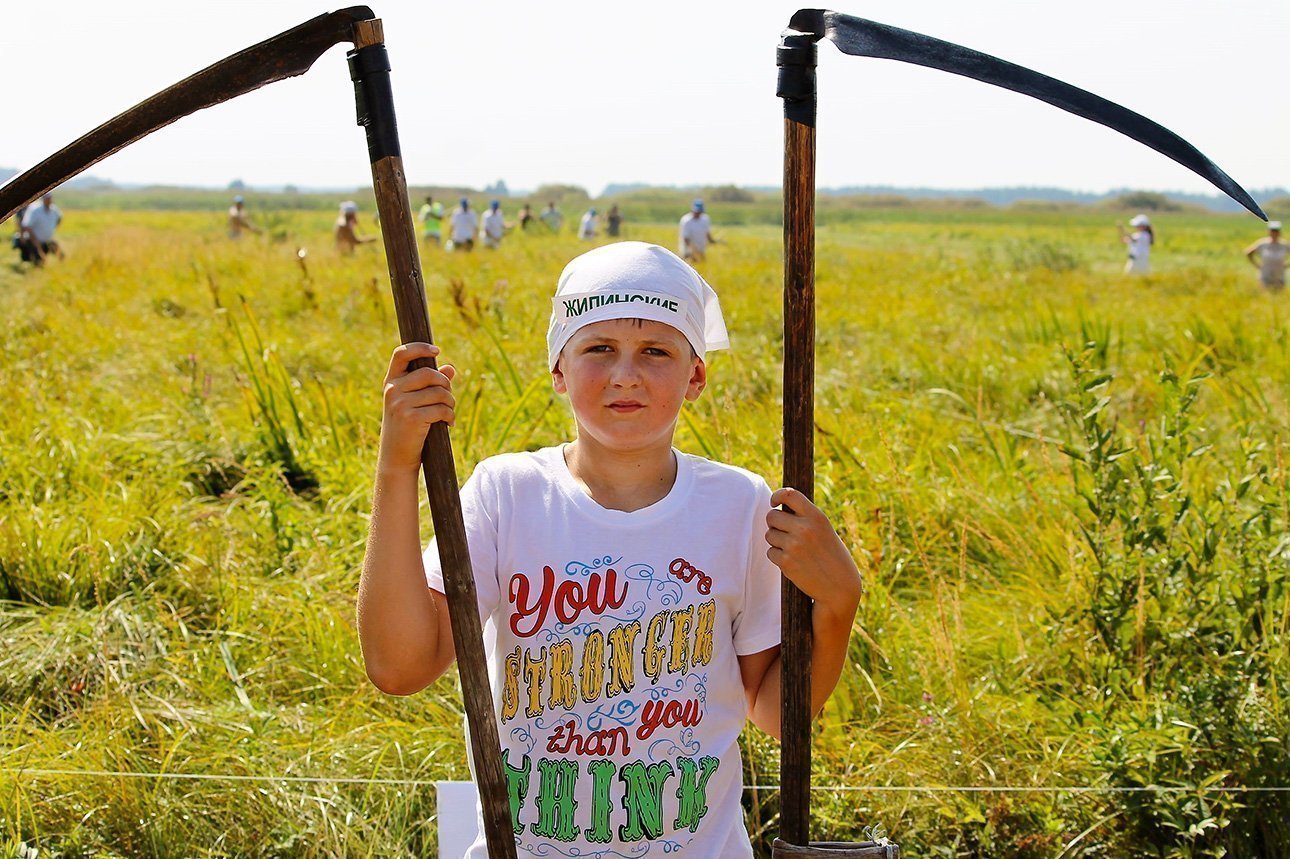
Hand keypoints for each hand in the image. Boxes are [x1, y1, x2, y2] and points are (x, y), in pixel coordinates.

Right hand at [377, 342, 456, 472]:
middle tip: (449, 399)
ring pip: (439, 392)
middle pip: (430, 373)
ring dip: (451, 403)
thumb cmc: (408, 427)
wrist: (396, 457)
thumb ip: (431, 384)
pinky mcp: (411, 418)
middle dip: (446, 385)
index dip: (419, 348)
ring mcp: (400, 403)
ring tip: (449, 413)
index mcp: (391, 382)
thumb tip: (450, 368)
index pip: (401, 354)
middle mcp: (392, 389)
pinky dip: (450, 416)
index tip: (437, 351)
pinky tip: (449, 424)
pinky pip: (441, 409)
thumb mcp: (415, 403)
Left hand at [766, 488, 862, 621]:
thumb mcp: (824, 531)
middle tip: (784, 532)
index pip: (789, 494)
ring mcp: (794, 545)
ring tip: (793, 550)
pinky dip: (777, 556)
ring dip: (776, 541)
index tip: (774, 502)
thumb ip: (805, 519)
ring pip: (769, 535)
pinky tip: (792, 562)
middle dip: (774, 523)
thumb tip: (777, 508)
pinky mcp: (786, 562)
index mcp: (816, 517)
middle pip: (772, 516)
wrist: (839, 587)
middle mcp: (804, 528)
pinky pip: (770, 552)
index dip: (777, 496)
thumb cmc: (832, 557)